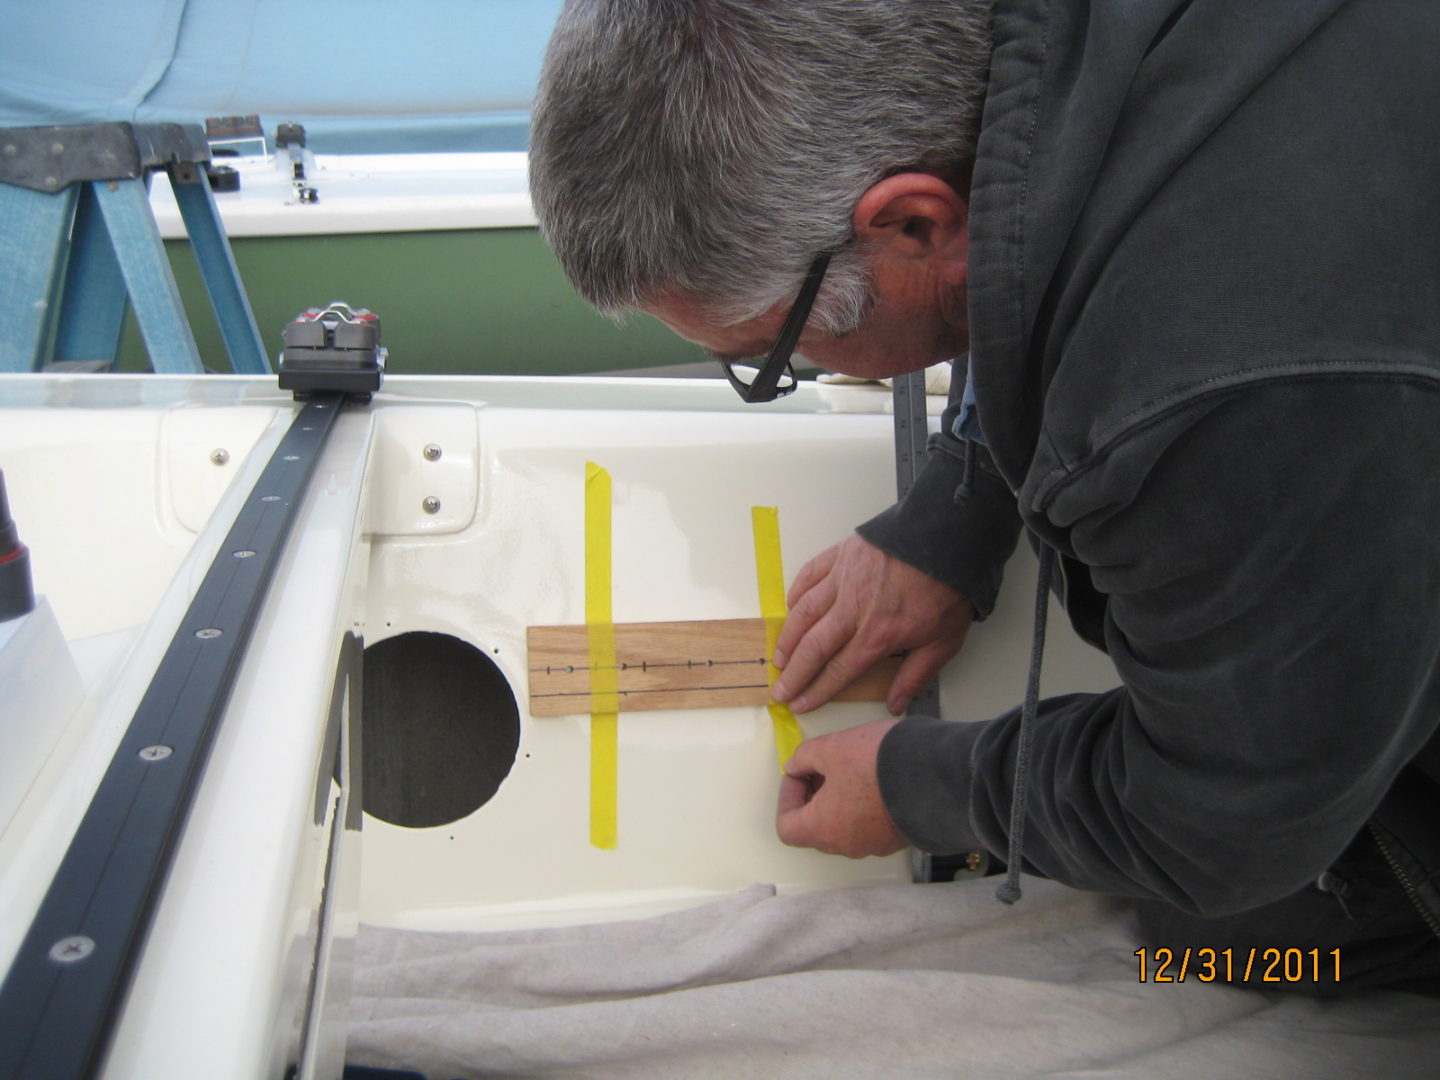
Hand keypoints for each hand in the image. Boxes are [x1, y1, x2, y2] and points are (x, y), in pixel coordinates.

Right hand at [772, 534, 973, 713]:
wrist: (947, 538)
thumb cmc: (949, 589)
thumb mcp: (944, 641)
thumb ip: (916, 675)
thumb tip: (896, 705)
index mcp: (878, 635)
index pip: (838, 671)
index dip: (816, 691)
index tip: (800, 704)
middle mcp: (853, 610)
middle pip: (813, 648)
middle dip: (793, 674)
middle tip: (779, 690)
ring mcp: (842, 580)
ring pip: (804, 614)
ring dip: (787, 639)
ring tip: (779, 657)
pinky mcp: (840, 555)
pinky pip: (809, 575)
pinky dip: (796, 593)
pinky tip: (790, 607)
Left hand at [775, 720, 905, 856]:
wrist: (936, 772)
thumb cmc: (879, 763)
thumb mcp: (831, 747)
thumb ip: (804, 757)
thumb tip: (797, 766)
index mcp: (824, 830)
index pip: (787, 827)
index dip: (787, 797)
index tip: (799, 773)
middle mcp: (848, 846)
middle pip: (816, 828)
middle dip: (814, 795)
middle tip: (822, 766)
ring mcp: (876, 845)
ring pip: (844, 826)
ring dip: (839, 800)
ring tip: (850, 768)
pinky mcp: (898, 837)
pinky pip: (870, 825)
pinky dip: (863, 806)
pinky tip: (874, 779)